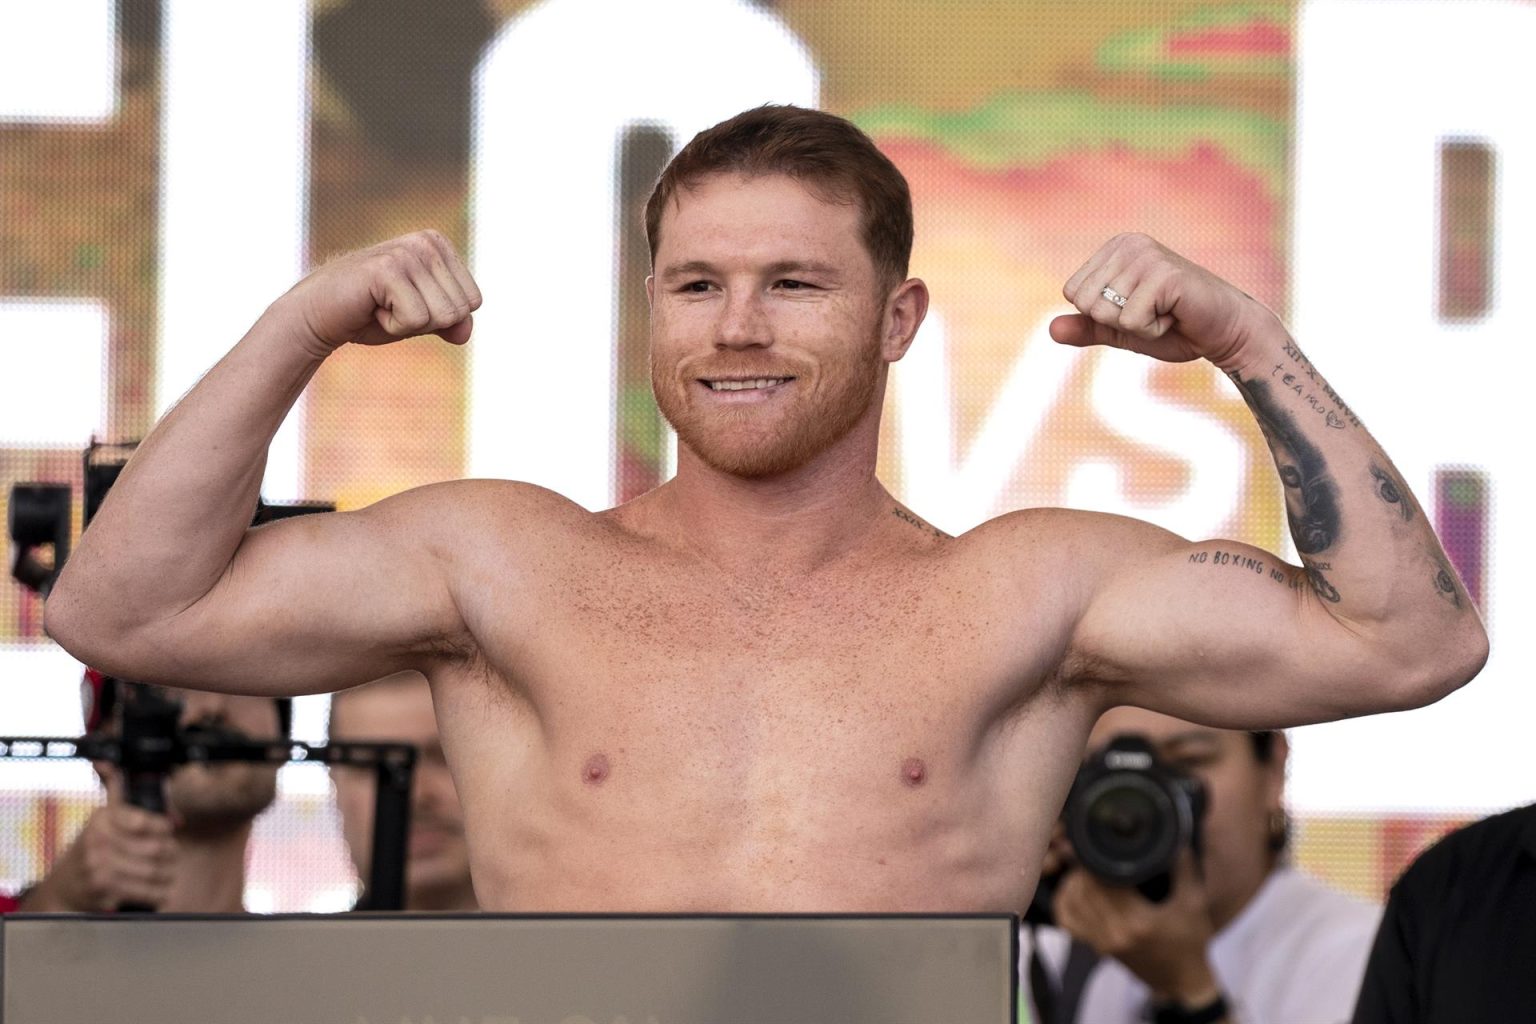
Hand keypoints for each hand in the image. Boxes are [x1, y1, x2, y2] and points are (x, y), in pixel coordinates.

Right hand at [27, 781, 177, 911]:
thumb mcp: (100, 818)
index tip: (168, 831)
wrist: (62, 888)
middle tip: (172, 856)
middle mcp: (99, 839)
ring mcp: (100, 865)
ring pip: (155, 870)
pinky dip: (159, 894)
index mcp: (102, 818)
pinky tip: (161, 892)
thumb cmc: (89, 849)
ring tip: (168, 874)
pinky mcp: (104, 889)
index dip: (164, 827)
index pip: (146, 821)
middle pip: (157, 847)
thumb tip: (104, 762)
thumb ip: (113, 790)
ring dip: (168, 875)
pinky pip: (147, 891)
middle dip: (171, 853)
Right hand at [275, 230, 482, 357]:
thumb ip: (451, 322)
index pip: (473, 302)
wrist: (318, 316)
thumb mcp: (421, 319)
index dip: (440, 318)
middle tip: (391, 307)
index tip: (407, 304)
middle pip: (459, 310)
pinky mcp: (387, 269)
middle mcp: (426, 242)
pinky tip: (370, 308)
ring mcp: (406, 252)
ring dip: (408, 324)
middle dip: (426, 322)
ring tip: (380, 306)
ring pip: (441, 316)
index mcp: (438, 245)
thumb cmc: (371, 315)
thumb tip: (465, 333)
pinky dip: (392, 326)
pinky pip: (416, 319)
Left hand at [1050, 233, 1279, 372]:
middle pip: (1085, 303)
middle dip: (1117, 322)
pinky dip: (1152, 330)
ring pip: (1106, 313)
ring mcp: (1147, 256)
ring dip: (1137, 327)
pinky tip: (1176, 315)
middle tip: (1153, 313)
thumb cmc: (1175, 328)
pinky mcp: (1164, 274)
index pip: (1074, 294)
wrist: (1224, 333)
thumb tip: (1050, 330)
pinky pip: (1130, 321)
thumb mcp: (1121, 331)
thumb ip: (1087, 328)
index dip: (1103, 316)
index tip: (1138, 309)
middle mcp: (1129, 244)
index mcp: (1115, 249)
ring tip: (1166, 313)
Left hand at [1052, 849, 1220, 1003]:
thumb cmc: (1191, 942)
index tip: (1100, 844)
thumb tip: (1175, 835)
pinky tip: (1076, 890)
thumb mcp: (1194, 902)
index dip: (1096, 859)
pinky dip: (1066, 903)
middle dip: (1083, 868)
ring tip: (1086, 869)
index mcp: (1137, 921)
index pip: (1102, 881)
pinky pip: (1068, 922)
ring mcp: (1102, 943)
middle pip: (1082, 889)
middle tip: (1092, 852)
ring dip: (1074, 882)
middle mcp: (1114, 933)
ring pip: (1071, 903)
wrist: (1183, 982)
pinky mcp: (1096, 948)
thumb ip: (1183, 868)